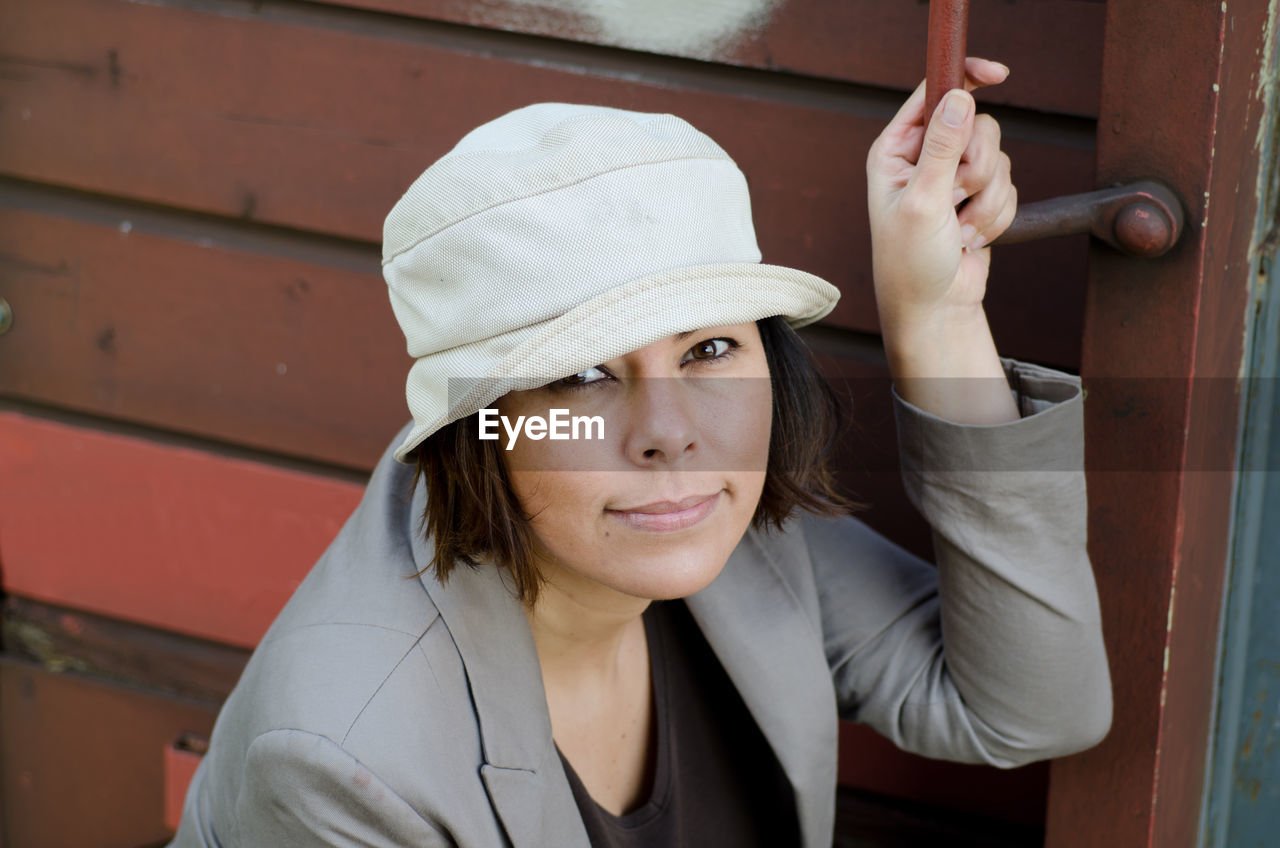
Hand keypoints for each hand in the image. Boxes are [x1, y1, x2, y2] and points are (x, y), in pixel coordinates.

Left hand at [866, 58, 1014, 330]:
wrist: (934, 308)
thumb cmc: (911, 264)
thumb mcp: (922, 204)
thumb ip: (941, 150)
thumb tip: (957, 98)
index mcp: (895, 150)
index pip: (933, 93)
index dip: (964, 78)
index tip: (997, 75)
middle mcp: (923, 158)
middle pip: (979, 125)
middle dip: (977, 168)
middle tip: (955, 199)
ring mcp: (952, 177)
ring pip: (998, 157)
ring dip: (986, 200)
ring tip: (957, 230)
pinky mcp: (978, 196)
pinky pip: (1009, 185)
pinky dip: (996, 215)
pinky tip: (969, 239)